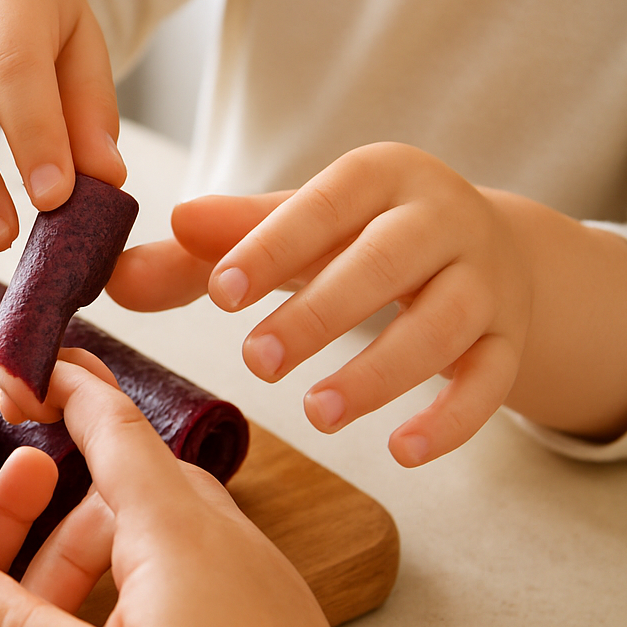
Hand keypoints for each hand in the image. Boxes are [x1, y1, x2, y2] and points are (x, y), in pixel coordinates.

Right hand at [0, 353, 495, 626]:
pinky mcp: (267, 606)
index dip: (62, 388)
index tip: (23, 370)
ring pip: (153, 529)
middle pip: (117, 486)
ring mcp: (251, 568)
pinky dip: (135, 584)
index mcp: (175, 531)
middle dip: (50, 522)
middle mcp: (220, 532)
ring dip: (90, 562)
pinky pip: (189, 562)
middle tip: (6, 582)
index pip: (111, 424)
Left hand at [111, 143, 534, 465]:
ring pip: (443, 326)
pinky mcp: (512, 337)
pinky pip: (492, 381)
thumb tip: (113, 278)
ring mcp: (486, 278)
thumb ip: (208, 251)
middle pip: (387, 263)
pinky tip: (402, 451)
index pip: (325, 204)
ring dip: (379, 372)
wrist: (485, 245)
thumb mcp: (292, 229)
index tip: (221, 291)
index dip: (274, 244)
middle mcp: (442, 217)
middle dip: (321, 312)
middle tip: (257, 362)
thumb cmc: (359, 237)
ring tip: (316, 413)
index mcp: (379, 176)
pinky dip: (452, 418)